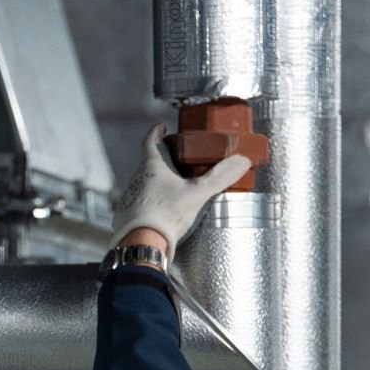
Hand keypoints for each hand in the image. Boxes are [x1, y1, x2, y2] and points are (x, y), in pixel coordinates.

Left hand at [112, 123, 250, 251]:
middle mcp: (137, 178)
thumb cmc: (167, 214)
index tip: (161, 127)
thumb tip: (242, 161)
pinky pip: (139, 202)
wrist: (142, 243)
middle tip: (175, 159)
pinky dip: (150, 202)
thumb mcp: (198, 194)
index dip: (157, 132)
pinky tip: (160, 210)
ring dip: (156, 182)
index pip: (151, 141)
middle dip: (161, 159)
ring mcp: (131, 196)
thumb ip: (219, 177)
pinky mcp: (127, 214)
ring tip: (171, 186)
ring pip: (144, 183)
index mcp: (152, 166)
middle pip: (149, 163)